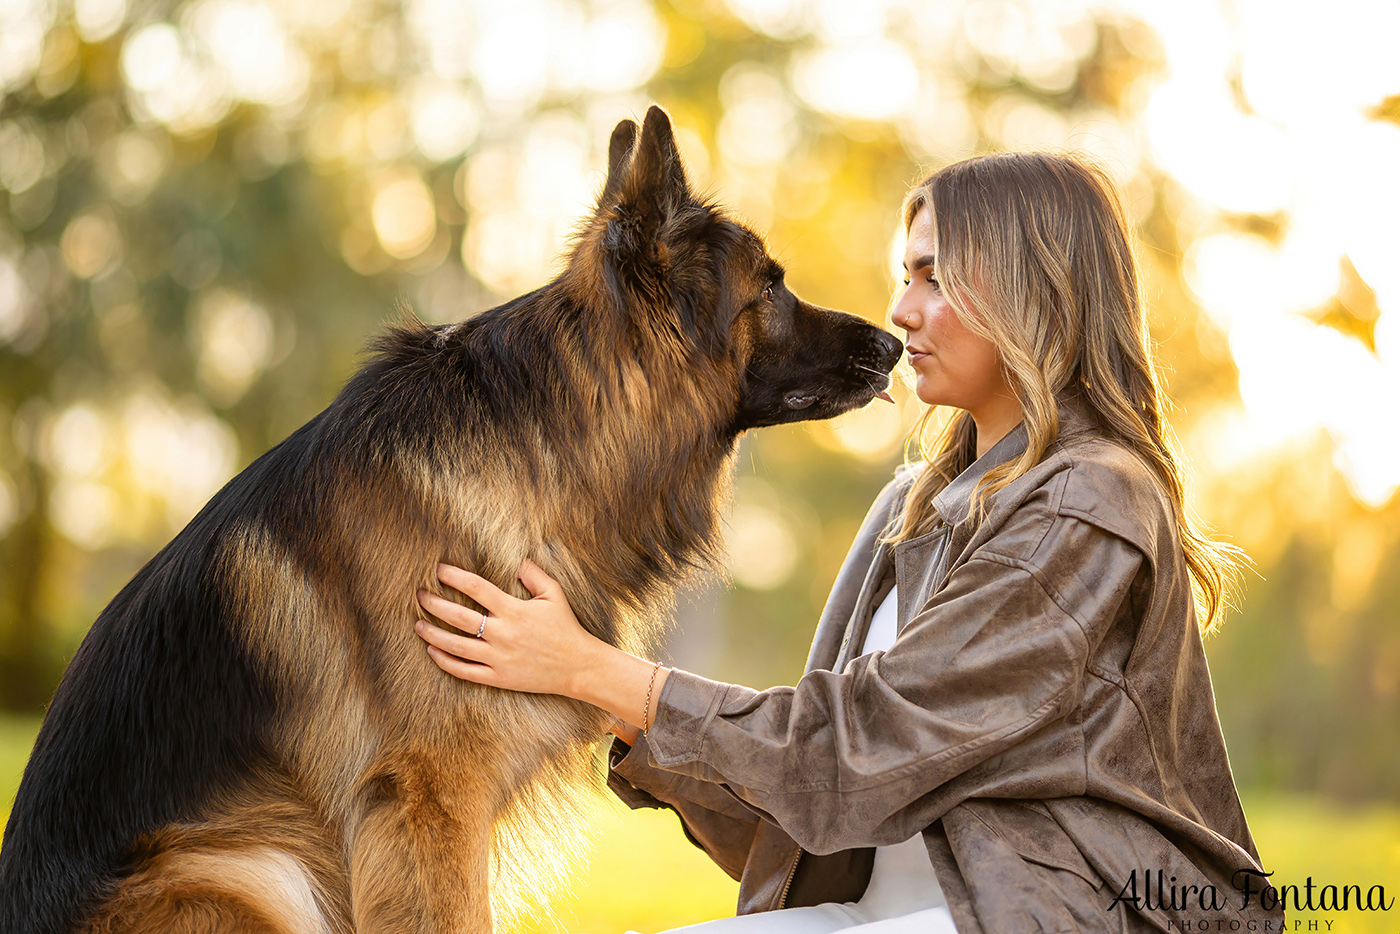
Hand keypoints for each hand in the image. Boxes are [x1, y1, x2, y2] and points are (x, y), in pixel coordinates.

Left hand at [415, 560, 671, 730]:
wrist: (578, 667)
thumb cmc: (566, 628)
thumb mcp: (554, 595)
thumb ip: (534, 574)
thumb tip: (516, 559)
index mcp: (514, 611)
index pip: (477, 588)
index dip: (455, 577)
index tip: (439, 570)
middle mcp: (502, 634)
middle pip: (458, 617)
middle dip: (434, 604)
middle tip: (419, 595)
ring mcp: (498, 658)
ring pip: (455, 646)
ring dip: (433, 634)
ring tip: (418, 624)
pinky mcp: (498, 678)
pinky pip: (464, 671)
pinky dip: (445, 661)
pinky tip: (433, 652)